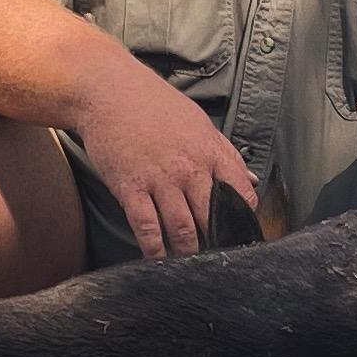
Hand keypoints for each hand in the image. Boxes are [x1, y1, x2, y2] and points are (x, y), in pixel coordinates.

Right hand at [72, 56, 259, 255]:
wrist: (107, 91)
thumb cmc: (153, 106)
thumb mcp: (198, 123)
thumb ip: (225, 154)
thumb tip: (250, 180)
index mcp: (210, 152)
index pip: (240, 194)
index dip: (243, 219)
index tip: (241, 234)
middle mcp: (189, 169)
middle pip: (212, 218)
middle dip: (217, 243)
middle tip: (218, 260)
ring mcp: (160, 180)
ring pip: (182, 229)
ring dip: (188, 252)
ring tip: (191, 266)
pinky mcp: (131, 188)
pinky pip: (147, 228)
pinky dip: (154, 249)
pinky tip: (158, 260)